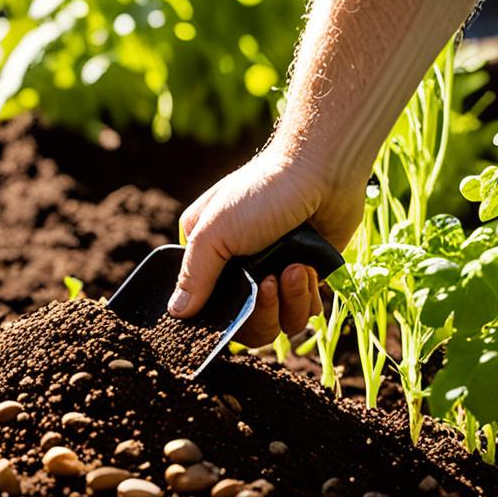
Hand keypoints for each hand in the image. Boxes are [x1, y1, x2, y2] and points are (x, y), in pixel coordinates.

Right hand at [168, 143, 362, 346]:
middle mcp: (241, 268)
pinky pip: (305, 311)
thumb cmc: (262, 192)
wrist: (323, 171)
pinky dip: (308, 296)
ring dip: (290, 301)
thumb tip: (175, 313)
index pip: (207, 307)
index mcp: (209, 254)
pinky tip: (309, 267)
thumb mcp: (215, 231)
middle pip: (247, 325)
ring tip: (295, 269)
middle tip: (271, 282)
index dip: (221, 318)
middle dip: (263, 311)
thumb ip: (194, 275)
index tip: (236, 306)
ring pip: (280, 322)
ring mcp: (276, 273)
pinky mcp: (308, 276)